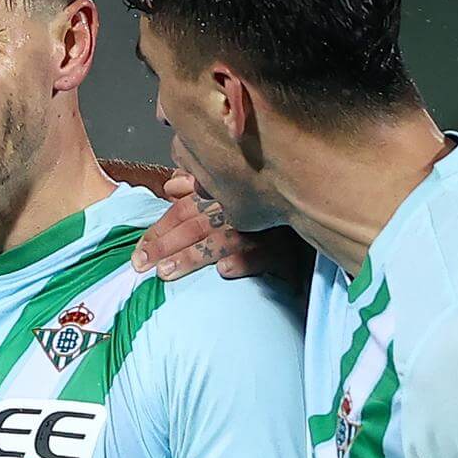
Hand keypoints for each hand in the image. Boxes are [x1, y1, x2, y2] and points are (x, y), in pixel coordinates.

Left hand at [131, 174, 297, 281]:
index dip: (159, 230)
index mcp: (226, 195)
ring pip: (223, 240)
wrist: (320, 204)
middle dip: (166, 245)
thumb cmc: (270, 207)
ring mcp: (265, 227)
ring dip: (193, 256)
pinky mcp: (289, 248)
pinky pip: (266, 254)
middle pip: (196, 224)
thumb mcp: (233, 192)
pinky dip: (245, 261)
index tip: (138, 252)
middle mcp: (242, 208)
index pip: (185, 210)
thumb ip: (200, 189)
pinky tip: (225, 271)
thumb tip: (171, 184)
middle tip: (142, 265)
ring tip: (167, 273)